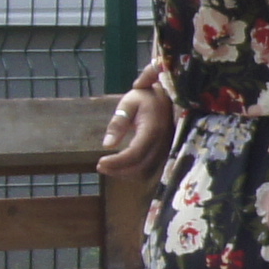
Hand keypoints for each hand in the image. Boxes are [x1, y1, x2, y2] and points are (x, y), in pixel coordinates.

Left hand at [95, 62, 175, 180]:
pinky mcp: (165, 152)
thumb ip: (118, 124)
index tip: (100, 162)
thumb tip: (107, 145)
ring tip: (108, 168)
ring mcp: (166, 149)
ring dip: (126, 173)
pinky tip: (122, 167)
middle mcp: (162, 143)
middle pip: (140, 167)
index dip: (117, 162)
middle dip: (118, 170)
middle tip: (100, 166)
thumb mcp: (128, 104)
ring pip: (146, 171)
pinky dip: (134, 172)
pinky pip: (150, 169)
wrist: (168, 95)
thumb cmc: (145, 97)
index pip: (135, 154)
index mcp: (153, 130)